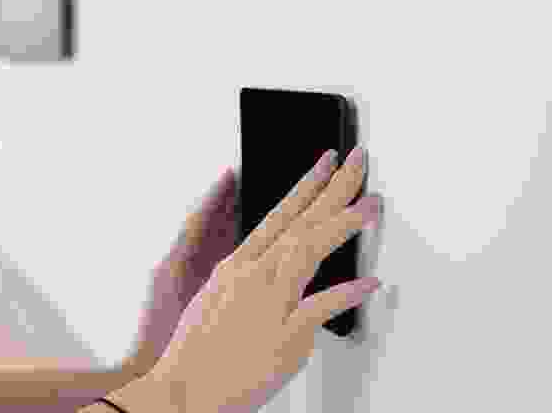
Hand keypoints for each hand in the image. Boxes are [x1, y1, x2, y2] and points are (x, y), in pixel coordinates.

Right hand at [129, 147, 382, 412]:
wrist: (181, 388)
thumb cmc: (195, 352)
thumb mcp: (213, 299)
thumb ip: (246, 279)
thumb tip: (274, 266)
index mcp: (237, 266)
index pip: (280, 214)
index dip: (307, 185)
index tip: (327, 164)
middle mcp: (253, 277)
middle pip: (300, 223)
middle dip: (334, 189)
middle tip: (358, 164)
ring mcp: (267, 304)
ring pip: (309, 252)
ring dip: (343, 226)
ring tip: (370, 206)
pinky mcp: (282, 336)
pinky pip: (319, 309)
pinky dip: (346, 294)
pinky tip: (369, 282)